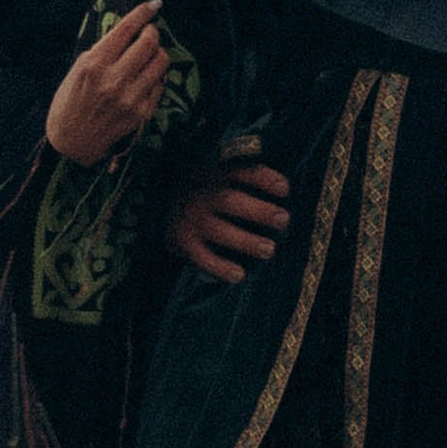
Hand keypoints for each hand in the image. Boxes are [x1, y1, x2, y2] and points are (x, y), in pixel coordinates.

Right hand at [46, 0, 168, 167]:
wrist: (71, 144)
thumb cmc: (70, 103)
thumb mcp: (78, 70)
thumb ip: (102, 50)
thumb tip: (127, 29)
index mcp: (94, 64)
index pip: (126, 29)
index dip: (143, 12)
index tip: (154, 4)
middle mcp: (114, 79)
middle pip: (149, 42)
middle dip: (152, 33)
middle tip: (148, 34)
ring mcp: (130, 97)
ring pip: (161, 61)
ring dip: (157, 53)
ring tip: (147, 57)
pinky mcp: (141, 113)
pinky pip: (159, 84)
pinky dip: (155, 77)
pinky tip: (144, 79)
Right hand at [167, 140, 289, 281]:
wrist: (160, 203)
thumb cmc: (205, 190)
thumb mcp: (219, 173)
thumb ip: (246, 175)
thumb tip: (286, 187)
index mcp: (216, 174)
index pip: (241, 172)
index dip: (264, 179)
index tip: (285, 190)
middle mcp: (202, 195)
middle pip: (230, 201)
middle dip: (259, 211)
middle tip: (283, 219)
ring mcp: (191, 220)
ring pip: (219, 231)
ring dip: (246, 241)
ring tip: (269, 250)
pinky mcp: (183, 243)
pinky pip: (202, 258)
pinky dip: (220, 268)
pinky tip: (239, 275)